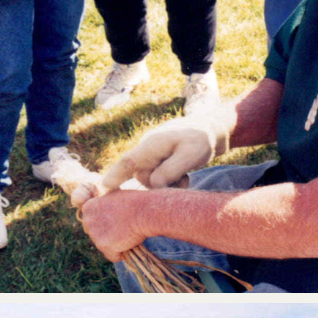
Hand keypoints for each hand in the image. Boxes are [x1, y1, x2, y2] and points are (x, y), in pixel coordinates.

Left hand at [80, 190, 150, 262]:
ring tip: (128, 233)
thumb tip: (104, 214)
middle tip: (123, 230)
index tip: (116, 221)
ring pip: (104, 246)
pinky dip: (121, 254)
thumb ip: (104, 207)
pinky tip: (129, 243)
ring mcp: (95, 234)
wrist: (145, 212)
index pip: (92, 222)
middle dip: (107, 236)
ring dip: (116, 244)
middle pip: (95, 235)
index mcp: (88, 207)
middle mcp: (87, 221)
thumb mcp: (113, 198)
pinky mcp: (104, 246)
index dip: (106, 223)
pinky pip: (113, 256)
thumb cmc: (134, 203)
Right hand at [101, 113, 228, 191]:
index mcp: (151, 145)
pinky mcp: (160, 160)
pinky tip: (184, 175)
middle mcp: (148, 150)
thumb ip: (169, 171)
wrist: (214, 129)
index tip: (104, 188)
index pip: (128, 162)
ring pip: (152, 179)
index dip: (114, 176)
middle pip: (142, 177)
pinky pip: (159, 177)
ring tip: (186, 177)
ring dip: (168, 184)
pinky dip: (171, 181)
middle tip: (183, 181)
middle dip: (159, 185)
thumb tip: (153, 185)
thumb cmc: (202, 139)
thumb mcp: (189, 155)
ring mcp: (153, 155)